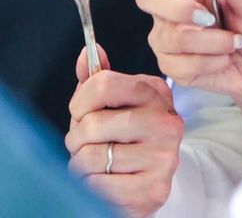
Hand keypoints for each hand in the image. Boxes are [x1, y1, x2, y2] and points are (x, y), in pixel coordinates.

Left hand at [66, 45, 182, 216]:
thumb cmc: (126, 137)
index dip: (80, 101)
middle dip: (75, 137)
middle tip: (80, 143)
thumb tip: (87, 51)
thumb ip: (98, 78)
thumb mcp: (116, 103)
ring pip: (93, 157)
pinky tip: (101, 181)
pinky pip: (101, 186)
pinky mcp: (153, 190)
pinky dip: (90, 186)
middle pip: (93, 123)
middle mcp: (166, 123)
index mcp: (155, 93)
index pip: (104, 84)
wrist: (150, 180)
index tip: (78, 112)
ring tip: (90, 163)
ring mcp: (163, 157)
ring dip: (79, 164)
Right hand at [134, 0, 241, 102]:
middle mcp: (171, 2)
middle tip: (210, 18)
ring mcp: (168, 34)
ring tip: (233, 43)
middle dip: (178, 9)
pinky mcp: (172, 64)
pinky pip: (177, 65)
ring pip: (170, 36)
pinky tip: (223, 59)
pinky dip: (208, 63)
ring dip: (210, 43)